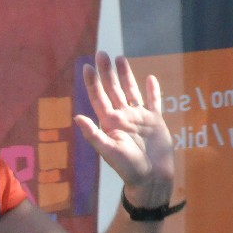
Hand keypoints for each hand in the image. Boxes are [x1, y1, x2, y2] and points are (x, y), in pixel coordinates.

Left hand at [74, 51, 175, 207]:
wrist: (152, 178)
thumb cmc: (128, 168)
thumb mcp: (109, 151)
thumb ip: (93, 135)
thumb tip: (77, 117)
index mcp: (110, 123)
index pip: (98, 98)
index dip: (92, 83)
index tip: (86, 67)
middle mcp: (123, 117)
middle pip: (113, 90)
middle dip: (106, 72)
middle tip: (101, 53)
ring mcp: (139, 118)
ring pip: (131, 91)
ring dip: (125, 75)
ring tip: (119, 58)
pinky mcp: (155, 121)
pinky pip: (153, 101)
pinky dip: (152, 90)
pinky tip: (150, 78)